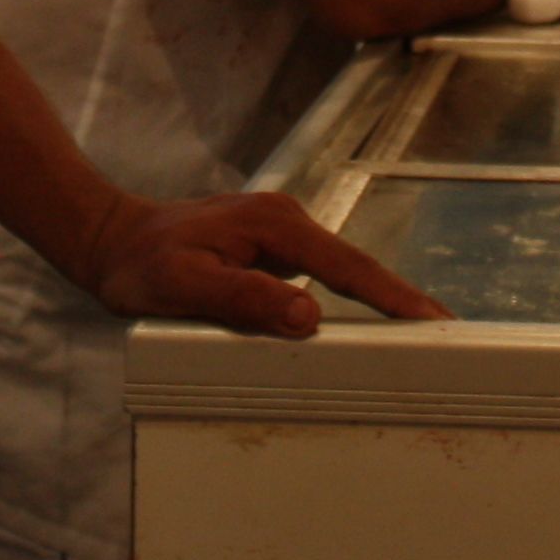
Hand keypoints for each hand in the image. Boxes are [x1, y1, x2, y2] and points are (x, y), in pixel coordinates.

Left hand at [74, 188, 453, 331]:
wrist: (113, 241)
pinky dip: (348, 300)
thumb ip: (244, 299)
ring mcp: (281, 234)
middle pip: (356, 267)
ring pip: (342, 273)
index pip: (348, 267)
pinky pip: (321, 277)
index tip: (434, 321)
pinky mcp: (273, 250)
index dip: (393, 297)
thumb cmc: (141, 265)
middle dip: (400, 301)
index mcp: (274, 224)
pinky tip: (366, 326)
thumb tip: (309, 316)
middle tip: (447, 337)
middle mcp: (286, 220)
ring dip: (377, 302)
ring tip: (418, 338)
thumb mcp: (184, 285)